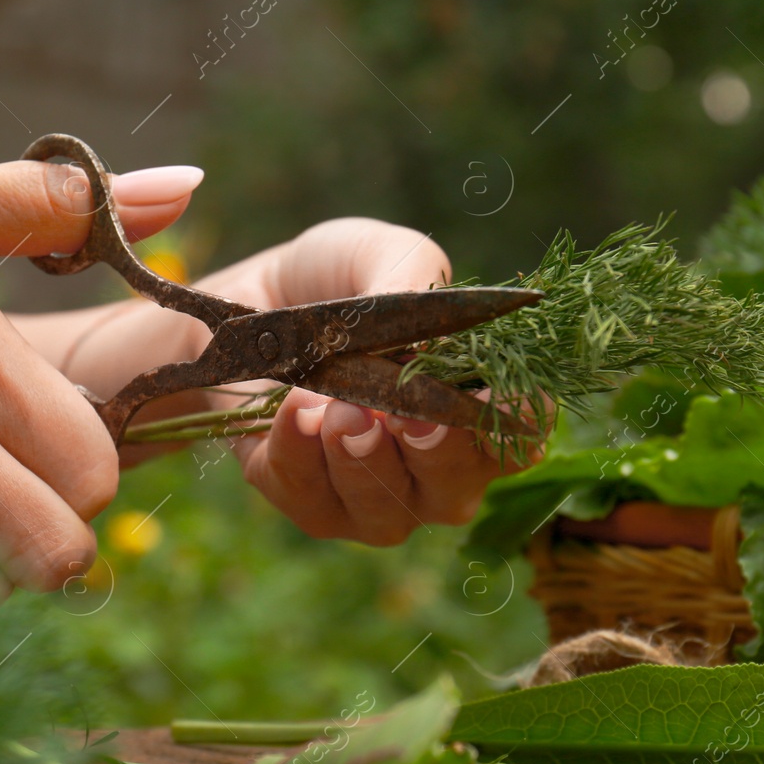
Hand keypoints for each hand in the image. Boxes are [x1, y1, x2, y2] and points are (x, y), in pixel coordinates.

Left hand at [46, 218, 548, 544]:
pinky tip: (290, 411)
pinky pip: (309, 500)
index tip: (481, 401)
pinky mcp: (307, 504)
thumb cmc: (333, 284)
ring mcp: (373, 497)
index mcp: (473, 403)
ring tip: (326, 402)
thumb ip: (410, 278)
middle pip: (456, 490)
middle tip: (400, 413)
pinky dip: (298, 455)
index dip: (512, 427)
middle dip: (428, 453)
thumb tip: (427, 337)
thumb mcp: (375, 253)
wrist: (243, 307)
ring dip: (356, 456)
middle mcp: (434, 465)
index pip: (520, 439)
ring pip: (384, 510)